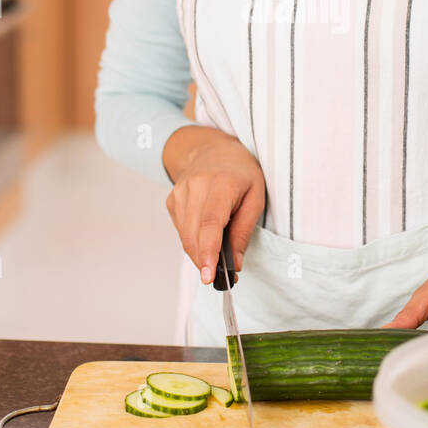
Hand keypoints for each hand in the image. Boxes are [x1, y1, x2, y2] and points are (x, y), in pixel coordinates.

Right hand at [164, 128, 265, 283]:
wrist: (212, 150)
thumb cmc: (240, 173)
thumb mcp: (256, 197)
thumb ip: (244, 231)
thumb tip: (235, 264)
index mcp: (221, 184)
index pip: (211, 224)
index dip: (208, 252)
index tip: (209, 275)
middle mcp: (195, 187)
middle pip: (195, 235)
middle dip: (206, 261)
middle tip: (222, 277)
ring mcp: (179, 194)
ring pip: (186, 237)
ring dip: (200, 254)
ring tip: (217, 258)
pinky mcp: (171, 201)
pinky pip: (182, 231)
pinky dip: (194, 241)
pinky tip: (206, 235)